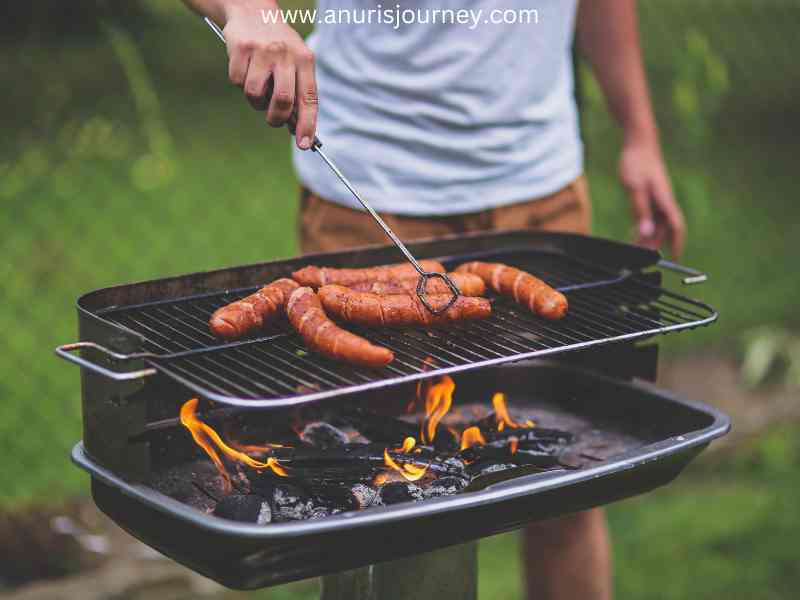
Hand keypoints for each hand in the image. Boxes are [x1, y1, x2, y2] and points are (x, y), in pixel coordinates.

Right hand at [222, 0, 317, 148]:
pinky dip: (239, 82)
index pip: (309, 99)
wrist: (252, 11)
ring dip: (255, 100)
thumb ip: (297, 92)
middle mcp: (286, 54)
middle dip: (276, 118)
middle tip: (273, 120)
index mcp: (305, 60)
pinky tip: (245, 67)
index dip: (307, 124)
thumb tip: (296, 129)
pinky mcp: (241, 48)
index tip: (304, 144)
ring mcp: (263, 51)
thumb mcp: (295, 63)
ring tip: (258, 85)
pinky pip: (237, 82)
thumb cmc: (278, 48)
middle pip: (283, 101)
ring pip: (255, 95)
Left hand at [619, 140, 685, 258]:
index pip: (676, 227)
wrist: (639, 143)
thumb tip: (646, 232)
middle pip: (664, 230)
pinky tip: (634, 234)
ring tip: (635, 249)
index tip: (674, 259)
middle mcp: (665, 202)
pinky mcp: (652, 196)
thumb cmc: (637, 163)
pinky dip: (644, 227)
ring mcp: (659, 199)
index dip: (677, 244)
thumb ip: (640, 210)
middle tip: (640, 258)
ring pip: (657, 225)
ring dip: (648, 238)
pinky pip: (651, 217)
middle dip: (655, 245)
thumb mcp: (634, 188)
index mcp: (664, 200)